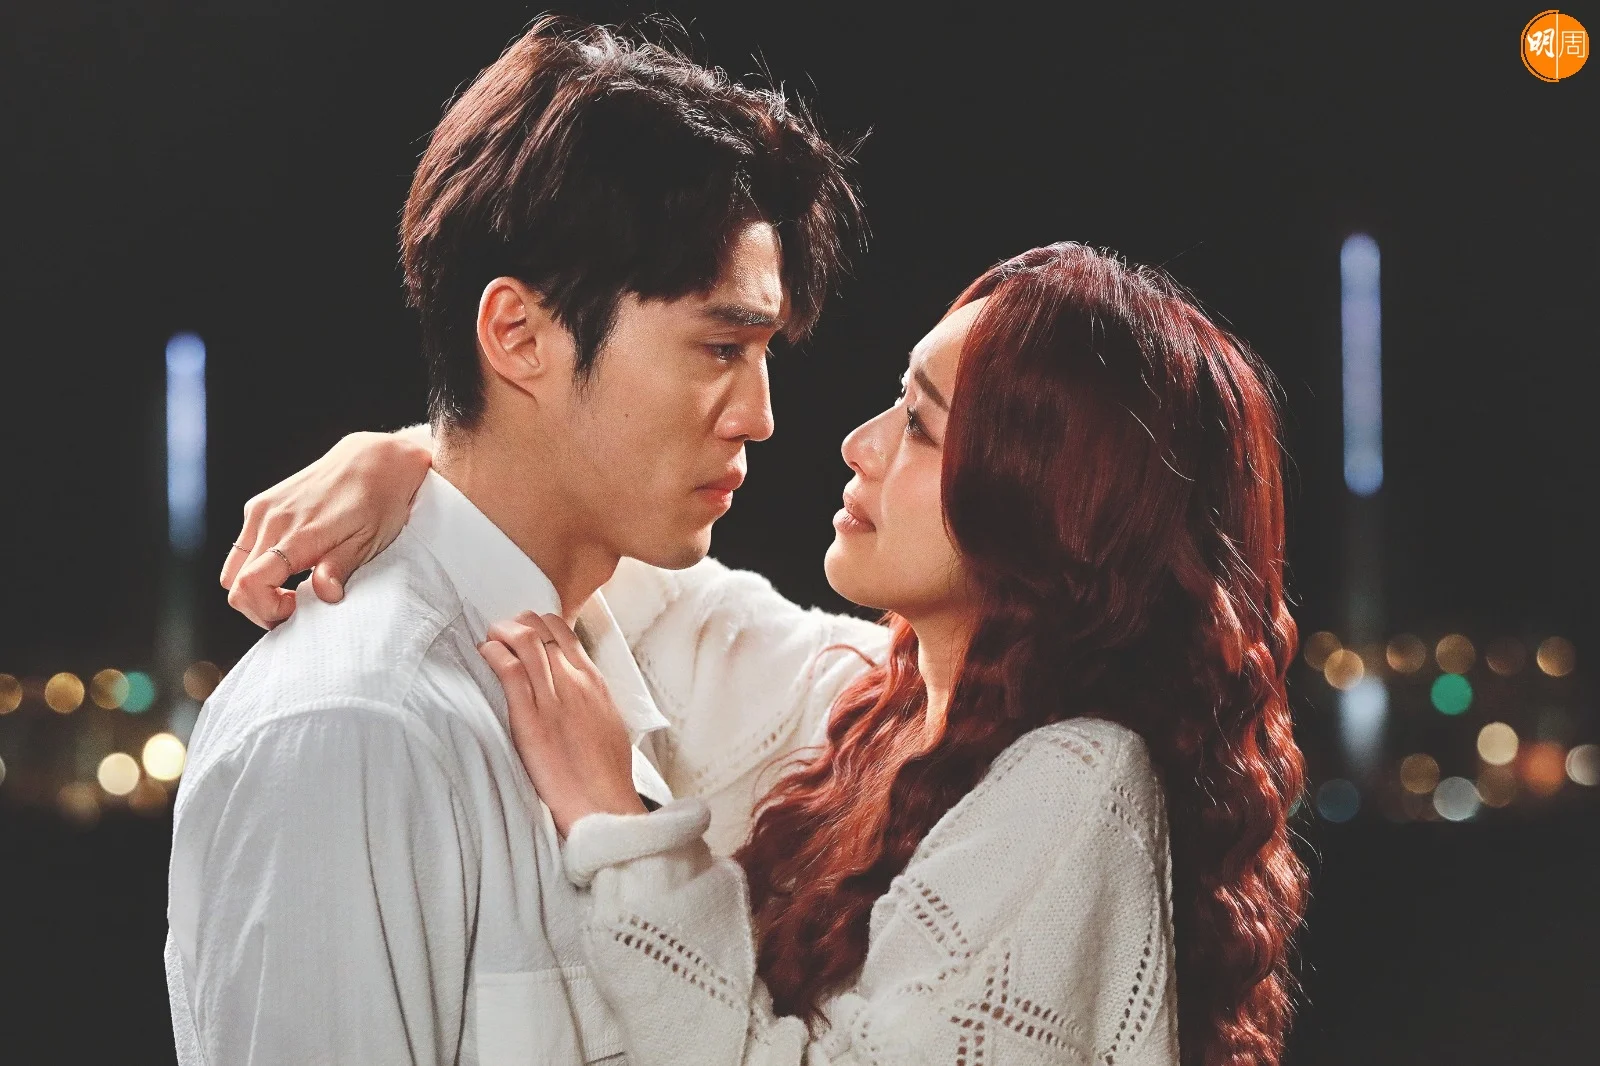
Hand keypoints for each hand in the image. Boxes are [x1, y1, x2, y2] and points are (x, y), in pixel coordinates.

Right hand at [222, 429, 432, 628]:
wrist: (374, 461)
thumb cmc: (378, 502)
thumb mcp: (369, 541)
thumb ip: (339, 568)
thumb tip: (323, 595)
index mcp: (297, 534)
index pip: (250, 584)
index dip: (265, 609)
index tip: (294, 610)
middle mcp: (270, 519)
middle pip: (233, 583)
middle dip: (258, 605)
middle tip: (294, 607)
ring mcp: (262, 510)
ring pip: (232, 568)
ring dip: (253, 587)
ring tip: (290, 589)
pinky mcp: (261, 504)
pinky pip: (242, 546)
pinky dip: (254, 566)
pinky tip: (287, 566)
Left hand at [479, 612, 647, 837]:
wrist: (602, 802)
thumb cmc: (606, 772)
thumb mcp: (608, 722)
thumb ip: (590, 698)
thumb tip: (574, 692)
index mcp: (594, 682)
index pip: (564, 632)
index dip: (538, 623)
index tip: (524, 632)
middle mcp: (574, 682)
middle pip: (541, 629)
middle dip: (516, 623)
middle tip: (501, 634)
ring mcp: (553, 698)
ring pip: (525, 640)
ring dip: (501, 632)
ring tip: (489, 640)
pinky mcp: (531, 720)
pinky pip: (510, 671)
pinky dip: (493, 654)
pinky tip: (484, 655)